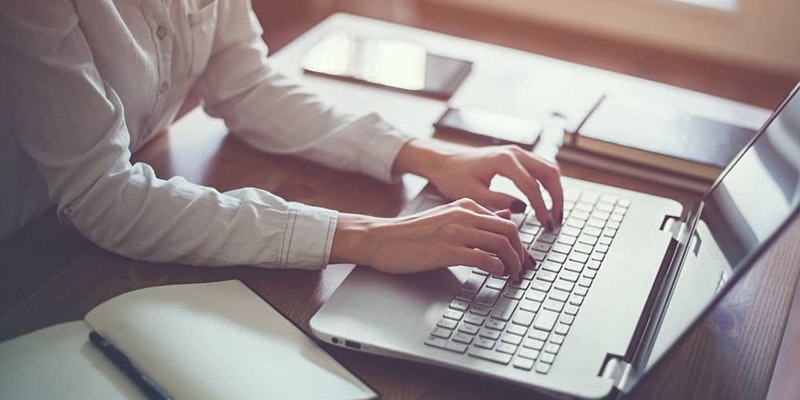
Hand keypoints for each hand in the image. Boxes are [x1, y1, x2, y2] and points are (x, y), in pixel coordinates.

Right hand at [330, 199, 532, 279]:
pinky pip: (483, 258)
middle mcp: (463, 215)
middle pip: (510, 231)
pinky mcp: (446, 250)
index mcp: (465, 205)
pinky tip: (497, 275)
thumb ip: (476, 218)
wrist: (381, 239)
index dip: (520, 243)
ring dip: (513, 263)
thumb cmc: (412, 233)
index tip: (522, 259)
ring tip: (512, 276)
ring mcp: (455, 232)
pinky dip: (497, 268)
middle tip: (523, 270)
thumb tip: (506, 216)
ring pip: (501, 243)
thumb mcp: (447, 218)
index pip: (506, 221)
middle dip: (522, 254)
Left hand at [394, 139, 562, 229]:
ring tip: (554, 214)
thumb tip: (523, 209)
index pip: (532, 186)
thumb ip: (498, 201)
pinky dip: (547, 184)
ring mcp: (517, 152)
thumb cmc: (453, 177)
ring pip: (549, 168)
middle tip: (556, 221)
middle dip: (556, 198)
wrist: (443, 161)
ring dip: (555, 191)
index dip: (541, 207)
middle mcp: (514, 152)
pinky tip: (545, 202)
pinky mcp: (516, 156)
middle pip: (549, 173)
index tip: (546, 225)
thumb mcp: (473, 194)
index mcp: (503, 160)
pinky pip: (541, 168)